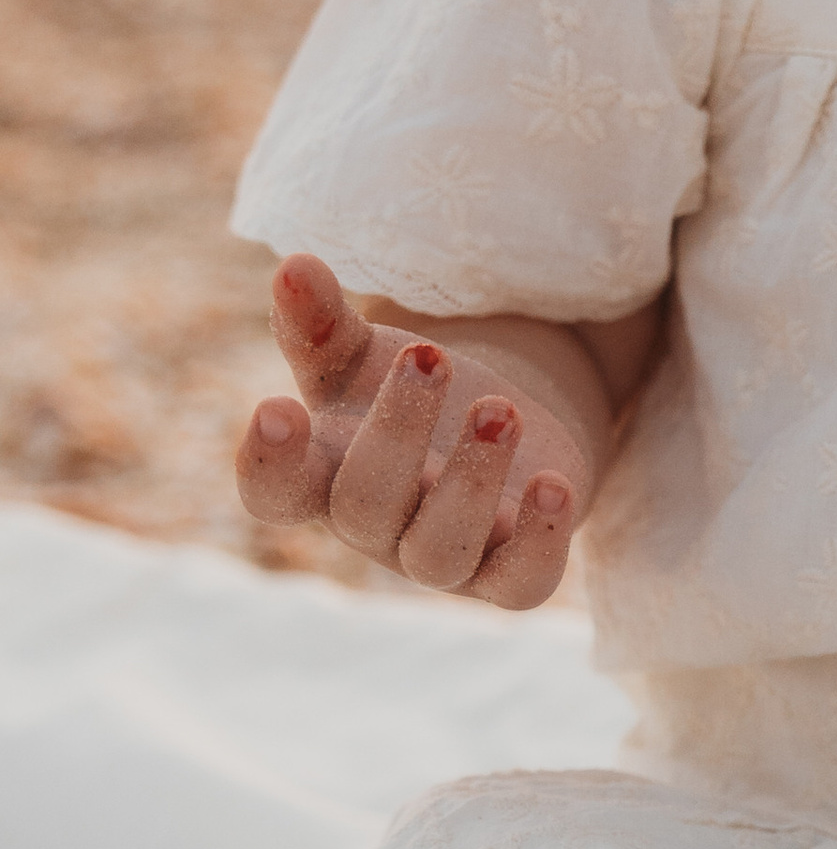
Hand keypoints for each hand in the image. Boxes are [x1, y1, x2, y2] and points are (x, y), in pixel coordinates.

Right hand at [235, 254, 584, 605]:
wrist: (495, 427)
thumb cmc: (404, 394)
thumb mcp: (361, 355)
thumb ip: (322, 322)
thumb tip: (294, 266)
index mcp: (323, 478)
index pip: (274, 492)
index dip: (268, 464)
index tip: (277, 408)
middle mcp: (376, 530)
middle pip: (365, 504)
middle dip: (397, 432)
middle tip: (429, 358)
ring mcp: (442, 559)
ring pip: (441, 550)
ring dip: (470, 482)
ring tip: (500, 410)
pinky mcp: (511, 574)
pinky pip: (521, 582)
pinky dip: (539, 540)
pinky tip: (555, 485)